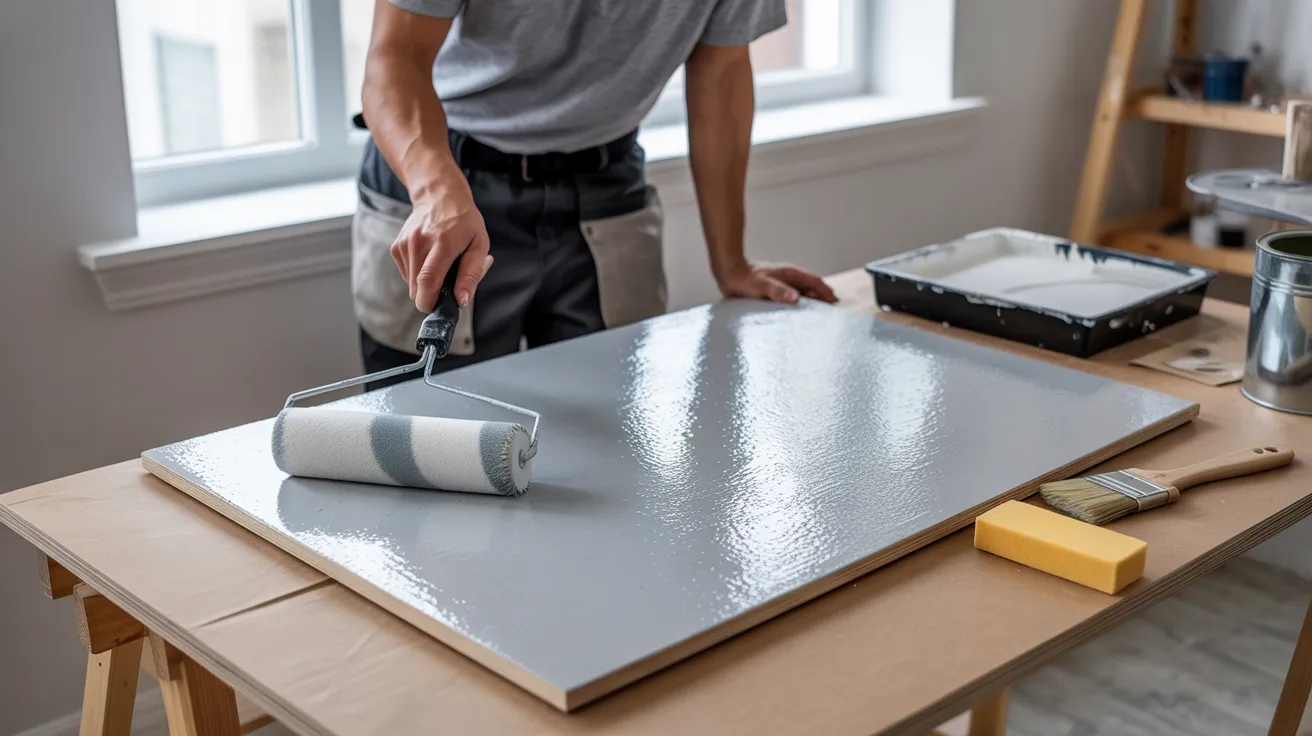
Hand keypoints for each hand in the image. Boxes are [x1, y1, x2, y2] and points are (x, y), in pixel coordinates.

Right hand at [390, 183, 493, 312]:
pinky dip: (417, 274)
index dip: (429, 302)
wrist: (439, 195)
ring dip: (425, 284)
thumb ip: (471, 274)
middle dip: (432, 295)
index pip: (427, 280)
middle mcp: (418, 243)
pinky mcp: (396, 247)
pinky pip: (406, 275)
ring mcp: (404, 244)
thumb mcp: (479, 244)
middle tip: (448, 281)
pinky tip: (428, 259)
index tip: (437, 308)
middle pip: (416, 288)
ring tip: (440, 265)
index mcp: (442, 243)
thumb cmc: (464, 222)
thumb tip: (461, 301)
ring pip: (411, 285)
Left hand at [715, 262, 837, 304]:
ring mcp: (782, 281)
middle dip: (822, 294)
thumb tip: (796, 298)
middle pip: (811, 285)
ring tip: (818, 309)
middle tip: (831, 307)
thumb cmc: (743, 280)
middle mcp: (788, 276)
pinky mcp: (774, 287)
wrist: (729, 273)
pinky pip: (793, 292)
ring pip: (802, 289)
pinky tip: (797, 308)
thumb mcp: (761, 287)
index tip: (834, 301)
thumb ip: (778, 292)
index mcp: (789, 274)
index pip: (814, 281)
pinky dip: (800, 299)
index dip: (825, 291)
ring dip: (812, 297)